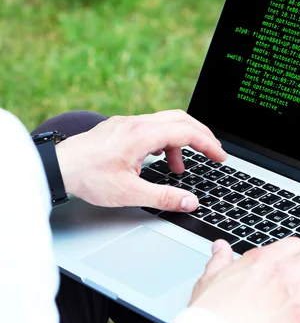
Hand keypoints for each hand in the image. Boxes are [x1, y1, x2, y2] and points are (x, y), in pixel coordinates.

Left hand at [55, 109, 225, 210]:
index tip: (220, 156)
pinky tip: (158, 160)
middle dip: (201, 136)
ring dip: (180, 142)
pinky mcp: (120, 127)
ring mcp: (127, 122)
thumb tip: (189, 202)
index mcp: (141, 134)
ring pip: (166, 122)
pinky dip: (164, 142)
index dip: (208, 144)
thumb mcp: (129, 193)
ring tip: (180, 169)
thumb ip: (163, 197)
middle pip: (181, 119)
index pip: (185, 132)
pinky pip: (151, 127)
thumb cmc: (87, 177)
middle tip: (213, 152)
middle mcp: (136, 122)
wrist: (55, 167)